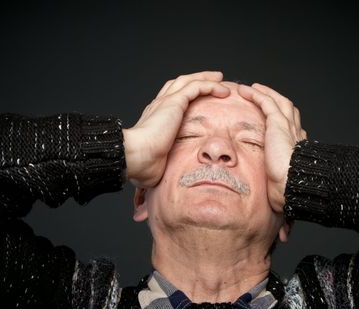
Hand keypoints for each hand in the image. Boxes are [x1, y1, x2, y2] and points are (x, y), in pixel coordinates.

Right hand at [123, 72, 230, 187]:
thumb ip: (164, 164)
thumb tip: (168, 179)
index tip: (198, 99)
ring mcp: (166, 102)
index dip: (184, 95)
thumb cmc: (143, 165)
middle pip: (179, 84)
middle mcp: (159, 106)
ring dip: (205, 78)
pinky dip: (210, 85)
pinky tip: (223, 89)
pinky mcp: (174, 102)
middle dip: (196, 80)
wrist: (135, 157)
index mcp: (154, 117)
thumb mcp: (157, 163)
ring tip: (220, 79)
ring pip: (188, 81)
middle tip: (212, 80)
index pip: (170, 99)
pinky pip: (196, 87)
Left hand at [237, 83, 306, 213]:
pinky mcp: (278, 123)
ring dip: (264, 95)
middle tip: (257, 98)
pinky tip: (246, 90)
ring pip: (277, 103)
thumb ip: (283, 213)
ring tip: (248, 89)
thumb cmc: (293, 195)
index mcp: (295, 152)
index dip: (278, 125)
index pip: (288, 132)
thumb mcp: (285, 201)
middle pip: (285, 113)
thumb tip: (283, 237)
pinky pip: (267, 103)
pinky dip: (258, 95)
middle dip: (272, 104)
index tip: (266, 124)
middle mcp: (294, 136)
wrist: (296, 187)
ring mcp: (287, 128)